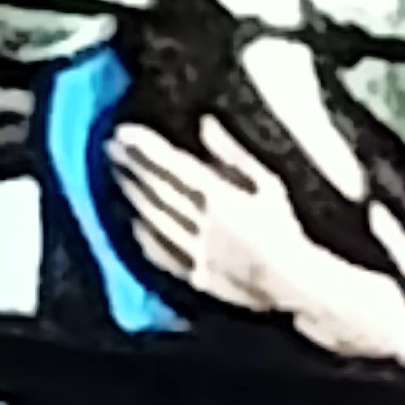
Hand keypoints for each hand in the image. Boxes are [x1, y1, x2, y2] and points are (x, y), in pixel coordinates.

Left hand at [108, 115, 404, 362]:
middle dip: (131, 166)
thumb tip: (206, 123)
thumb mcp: (268, 184)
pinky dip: (143, 237)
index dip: (145, 148)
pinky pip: (160, 253)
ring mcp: (194, 250)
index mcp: (220, 197)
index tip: (124, 132)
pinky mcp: (193, 274)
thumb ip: (234, 154)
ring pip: (153, 219)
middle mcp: (201, 223)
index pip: (172, 166)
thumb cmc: (284, 228)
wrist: (294, 281)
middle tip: (110, 148)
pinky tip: (132, 223)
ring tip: (116, 176)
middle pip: (157, 189)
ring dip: (132, 195)